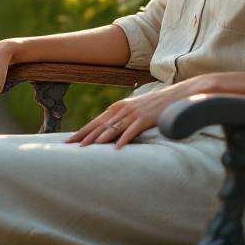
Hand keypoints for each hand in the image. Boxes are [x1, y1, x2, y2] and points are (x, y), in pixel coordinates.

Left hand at [65, 80, 193, 148]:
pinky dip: (123, 139)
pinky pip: (132, 131)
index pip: (95, 122)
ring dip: (98, 139)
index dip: (81, 131)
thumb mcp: (134, 111)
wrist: (175, 96)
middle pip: (99, 125)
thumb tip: (108, 132)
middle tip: (69, 146)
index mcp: (117, 108)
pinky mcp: (145, 118)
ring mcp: (133, 114)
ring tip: (86, 148)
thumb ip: (121, 119)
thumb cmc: (153, 106)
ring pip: (111, 128)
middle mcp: (121, 109)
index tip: (68, 141)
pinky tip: (116, 149)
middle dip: (83, 136)